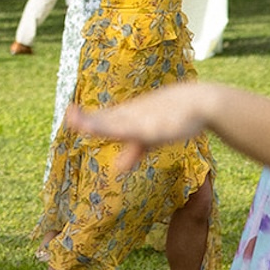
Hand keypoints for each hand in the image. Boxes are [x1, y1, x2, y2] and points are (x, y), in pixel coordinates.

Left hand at [65, 84, 213, 172]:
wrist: (199, 101)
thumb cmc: (172, 117)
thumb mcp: (149, 138)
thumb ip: (133, 151)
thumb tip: (118, 168)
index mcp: (128, 118)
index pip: (102, 120)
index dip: (85, 119)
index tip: (70, 115)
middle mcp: (134, 116)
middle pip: (108, 120)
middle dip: (89, 121)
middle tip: (70, 116)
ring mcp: (148, 120)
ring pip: (124, 123)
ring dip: (106, 124)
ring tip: (85, 124)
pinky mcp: (163, 125)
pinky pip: (149, 129)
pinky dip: (136, 130)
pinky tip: (126, 132)